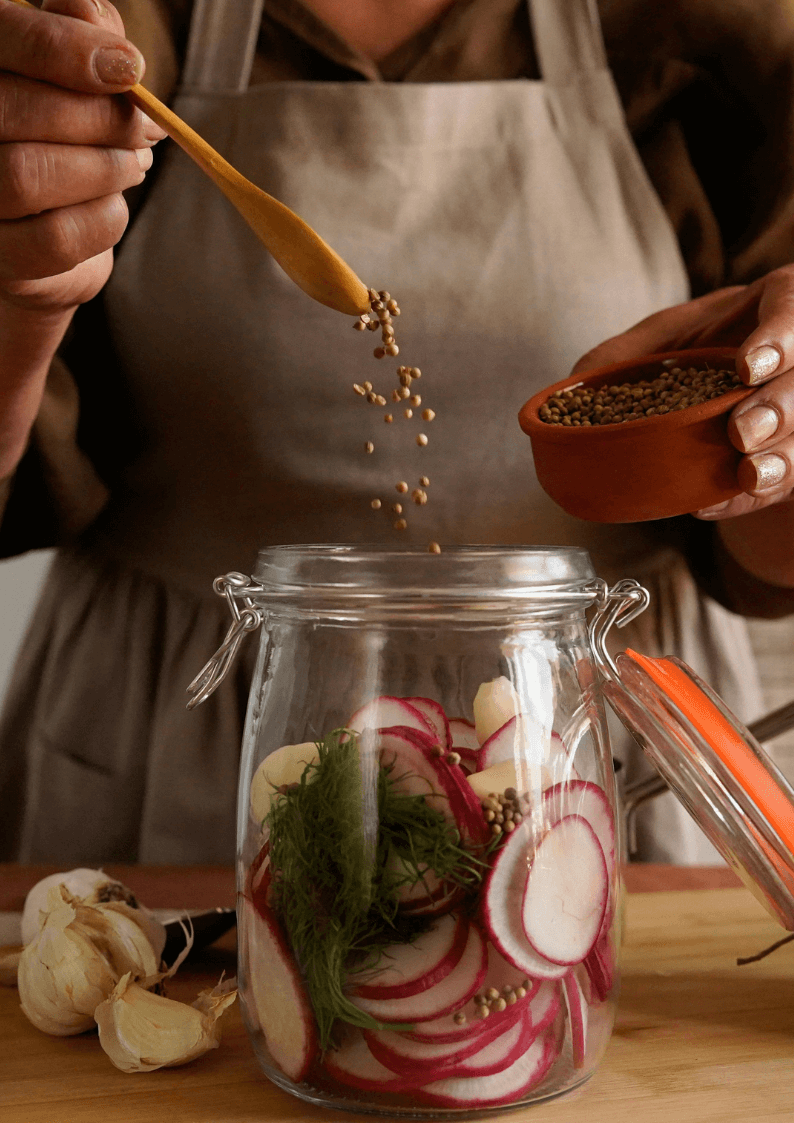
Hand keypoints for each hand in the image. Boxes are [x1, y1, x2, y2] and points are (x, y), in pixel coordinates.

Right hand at [0, 0, 165, 313]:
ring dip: (104, 169)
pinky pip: (54, 238)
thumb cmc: (60, 139)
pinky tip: (114, 205)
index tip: (129, 68)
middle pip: (15, 110)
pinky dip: (104, 219)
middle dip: (100, 119)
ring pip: (28, 175)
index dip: (63, 47)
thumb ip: (81, 29)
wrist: (44, 241)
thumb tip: (93, 15)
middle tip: (144, 129)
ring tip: (131, 164)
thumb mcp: (75, 74)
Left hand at [571, 266, 793, 519]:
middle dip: (781, 408)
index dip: (781, 338)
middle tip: (741, 433)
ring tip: (747, 474)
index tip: (747, 368)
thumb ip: (620, 357)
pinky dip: (747, 498)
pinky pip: (787, 484)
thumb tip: (575, 385)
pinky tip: (714, 504)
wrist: (718, 401)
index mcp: (773, 307)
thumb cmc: (692, 354)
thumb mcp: (655, 344)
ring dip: (782, 459)